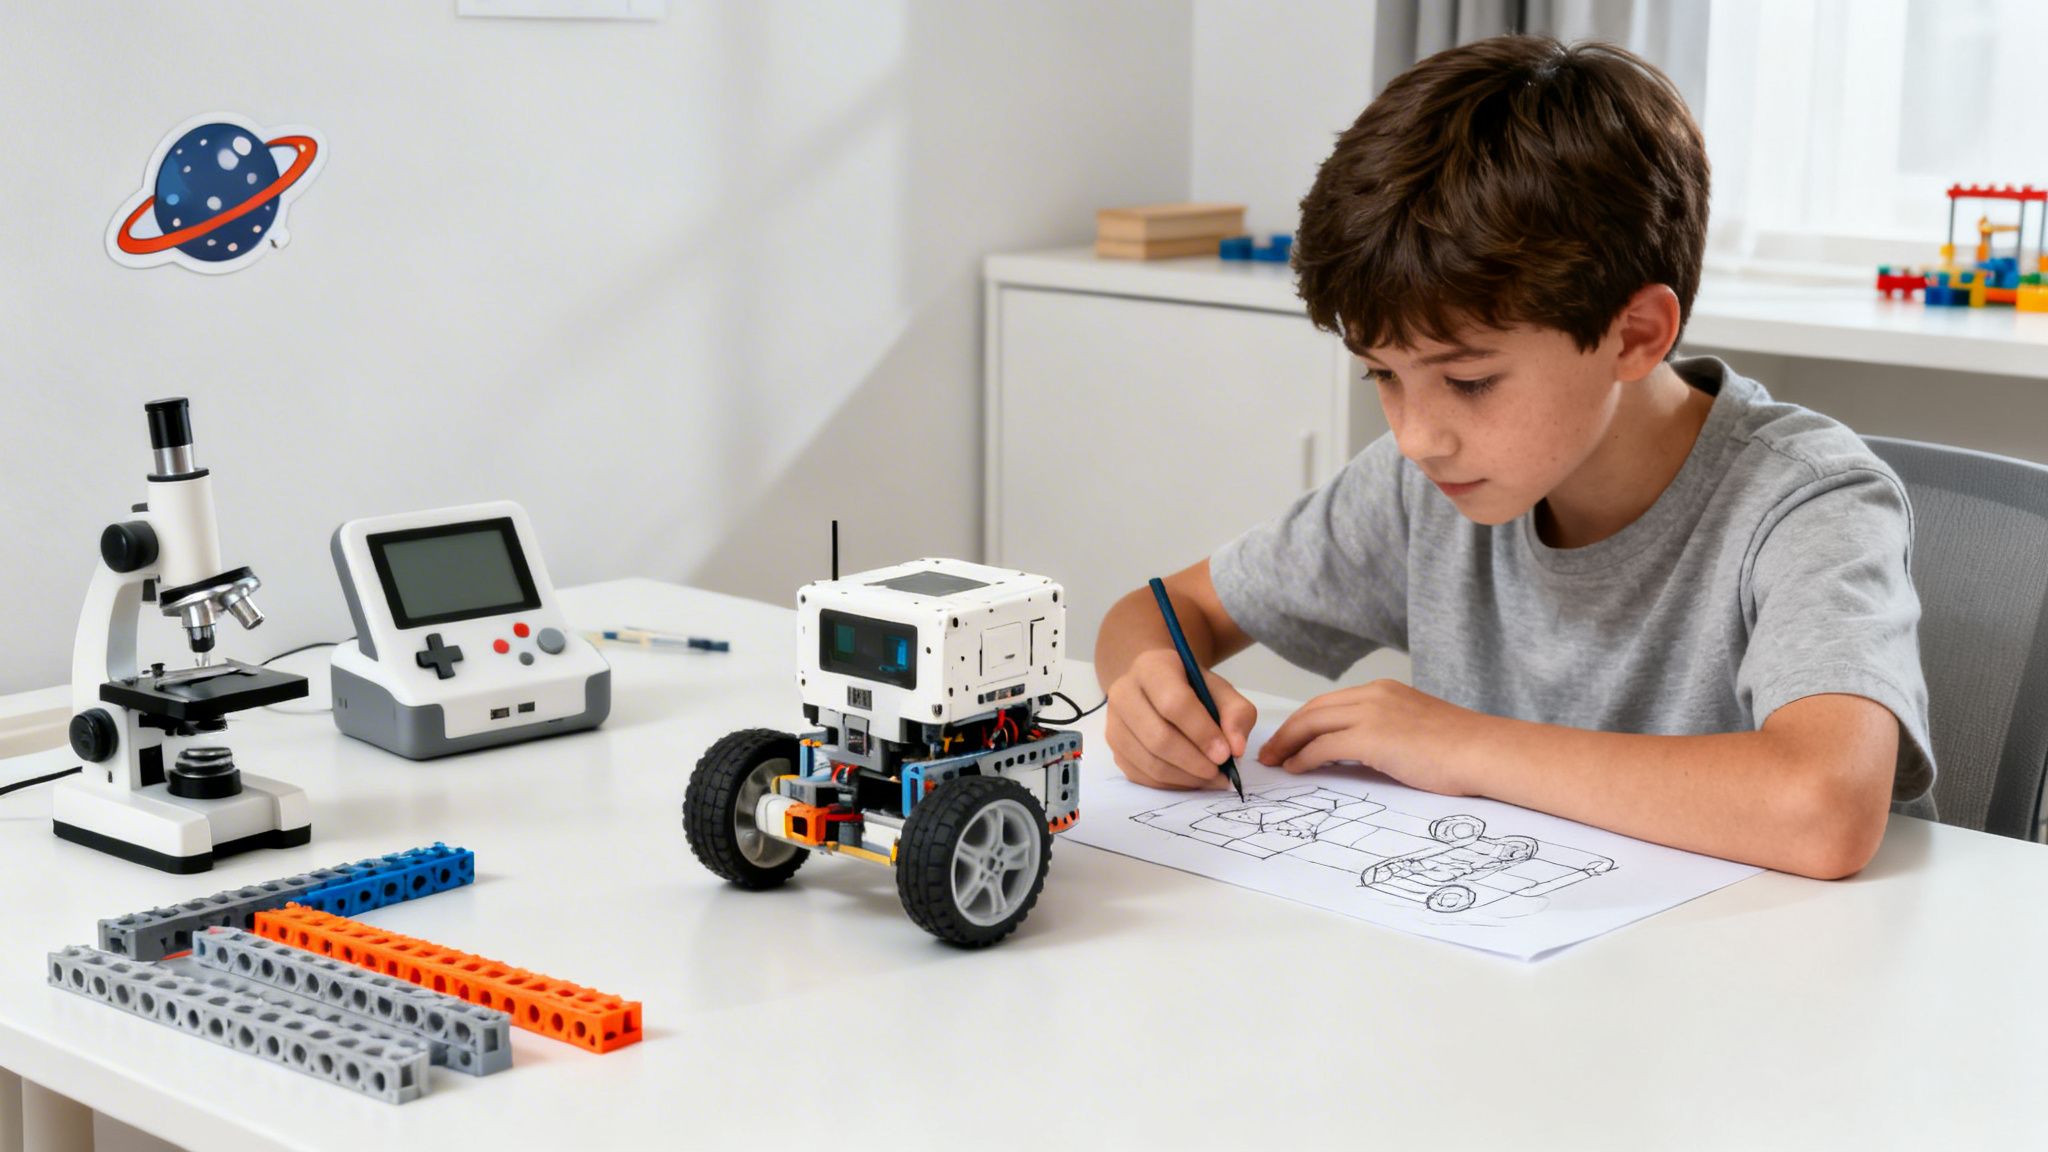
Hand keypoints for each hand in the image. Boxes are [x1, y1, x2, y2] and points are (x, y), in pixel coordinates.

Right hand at [1105, 648, 1257, 789]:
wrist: (1155, 687)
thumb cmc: (1190, 688)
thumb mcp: (1220, 690)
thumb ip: (1236, 713)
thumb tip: (1236, 748)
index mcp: (1151, 667)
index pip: (1173, 703)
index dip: (1201, 733)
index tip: (1225, 754)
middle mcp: (1124, 693)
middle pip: (1158, 738)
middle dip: (1194, 762)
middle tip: (1220, 772)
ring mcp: (1114, 723)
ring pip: (1149, 763)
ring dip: (1186, 778)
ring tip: (1212, 778)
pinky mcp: (1113, 749)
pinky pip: (1142, 777)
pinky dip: (1172, 785)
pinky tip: (1192, 779)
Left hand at [1258, 679, 1476, 796]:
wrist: (1484, 751)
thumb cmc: (1461, 749)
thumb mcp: (1417, 729)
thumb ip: (1389, 732)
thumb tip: (1367, 752)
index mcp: (1384, 691)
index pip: (1331, 703)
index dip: (1304, 721)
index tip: (1289, 738)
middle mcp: (1374, 695)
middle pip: (1314, 709)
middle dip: (1287, 730)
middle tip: (1270, 751)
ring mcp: (1372, 713)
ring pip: (1312, 723)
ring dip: (1288, 743)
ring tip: (1274, 761)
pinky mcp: (1371, 736)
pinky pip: (1323, 746)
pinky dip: (1303, 757)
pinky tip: (1295, 769)